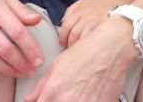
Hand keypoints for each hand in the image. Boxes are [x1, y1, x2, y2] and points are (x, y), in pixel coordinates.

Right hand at [0, 0, 43, 77]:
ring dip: (7, 70)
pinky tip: (0, 70)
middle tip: (32, 70)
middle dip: (21, 64)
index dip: (30, 48)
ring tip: (19, 73)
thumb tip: (36, 20)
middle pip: (4, 48)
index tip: (39, 59)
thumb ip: (19, 8)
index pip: (17, 31)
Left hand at [24, 16, 138, 101]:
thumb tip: (30, 98)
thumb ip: (41, 86)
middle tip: (65, 94)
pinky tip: (89, 95)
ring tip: (79, 93)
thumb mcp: (58, 65)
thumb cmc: (87, 52)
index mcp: (53, 91)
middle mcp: (68, 101)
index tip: (44, 100)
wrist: (112, 47)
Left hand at [59, 0, 121, 47]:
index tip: (62, 43)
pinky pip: (93, 39)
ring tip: (78, 50)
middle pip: (73, 33)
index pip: (66, 26)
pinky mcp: (103, 28)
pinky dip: (88, 44)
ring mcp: (95, 23)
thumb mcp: (82, 1)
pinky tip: (88, 48)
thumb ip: (70, 10)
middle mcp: (86, 17)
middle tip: (69, 48)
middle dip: (69, 43)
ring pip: (82, 37)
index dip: (62, 37)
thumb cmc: (98, 2)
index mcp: (79, 11)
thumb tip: (62, 22)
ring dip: (78, 46)